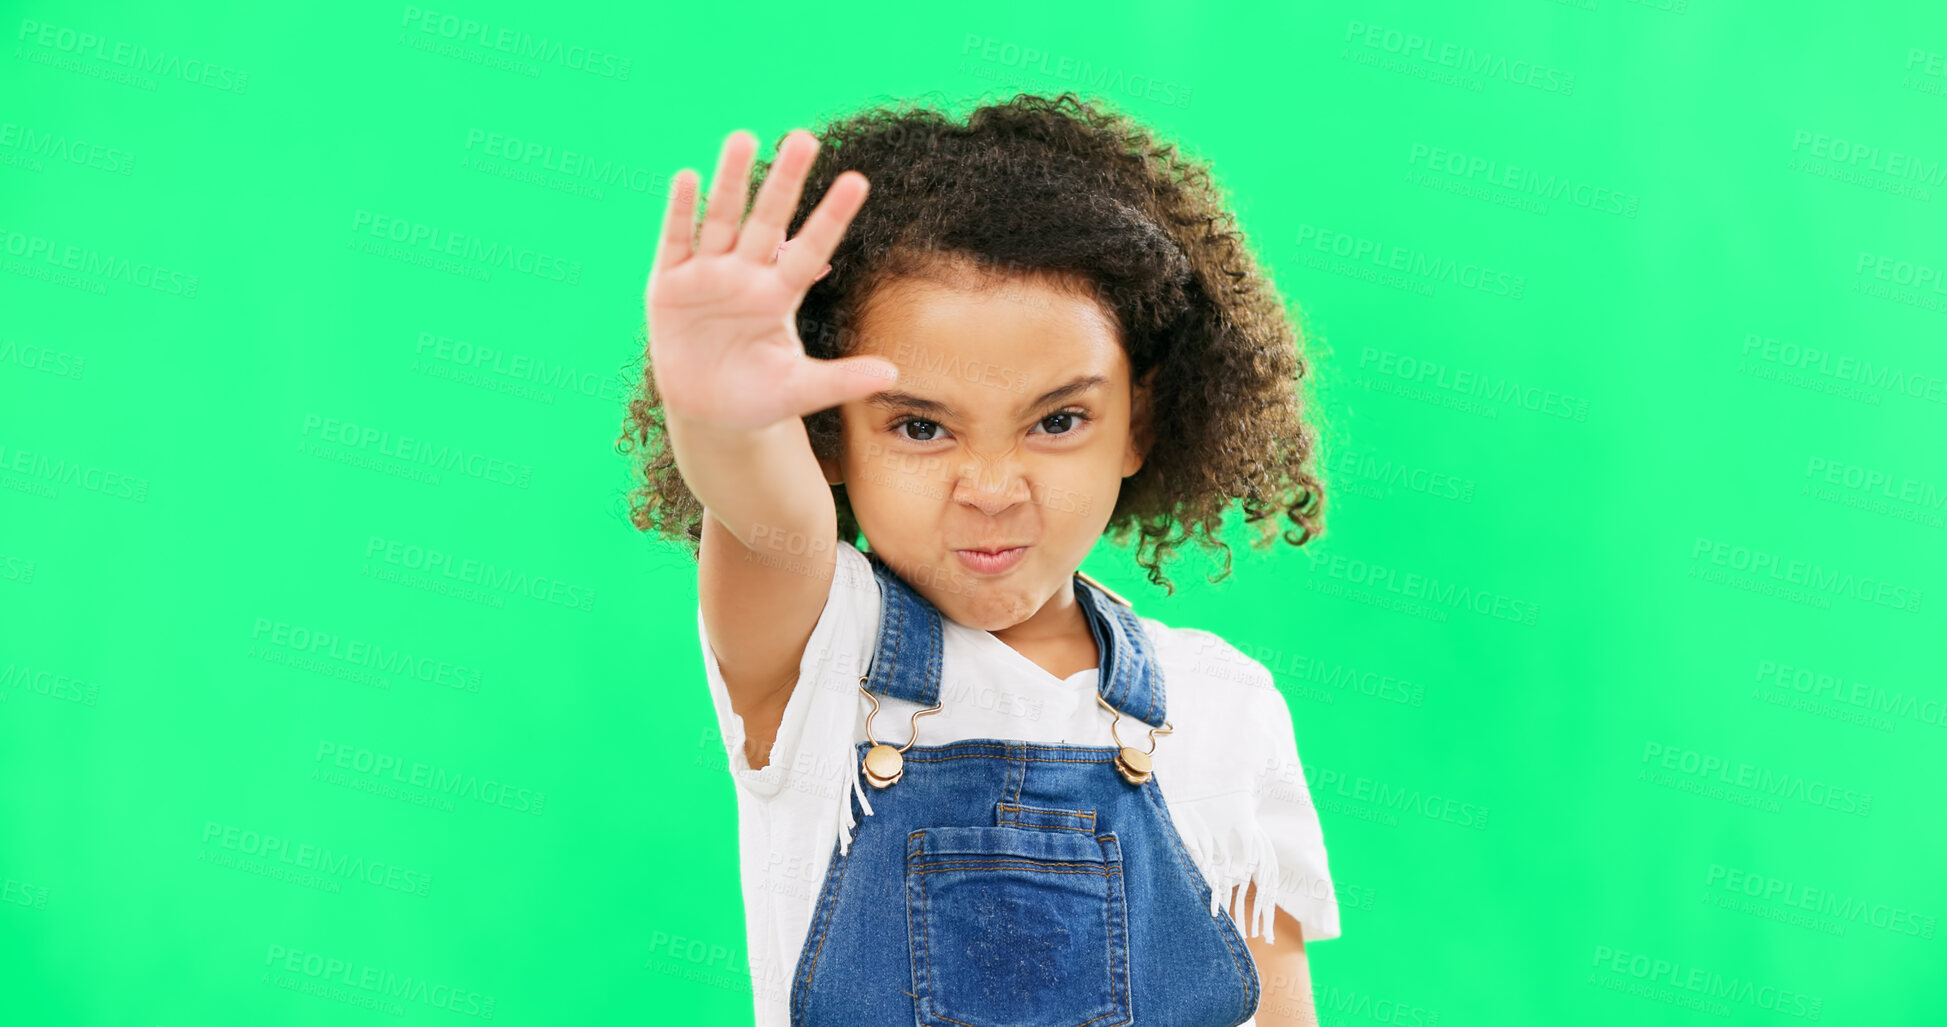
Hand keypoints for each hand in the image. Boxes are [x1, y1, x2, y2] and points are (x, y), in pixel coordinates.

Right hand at [646, 128, 897, 431]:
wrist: (706, 413)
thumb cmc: (757, 397)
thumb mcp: (797, 391)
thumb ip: (839, 380)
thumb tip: (892, 377)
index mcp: (779, 295)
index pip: (812, 248)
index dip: (832, 216)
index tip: (859, 181)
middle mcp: (746, 274)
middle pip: (768, 220)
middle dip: (784, 181)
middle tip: (805, 139)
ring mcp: (707, 275)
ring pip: (722, 219)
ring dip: (730, 180)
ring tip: (744, 138)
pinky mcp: (668, 285)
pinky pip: (675, 241)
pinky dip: (681, 212)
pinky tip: (689, 177)